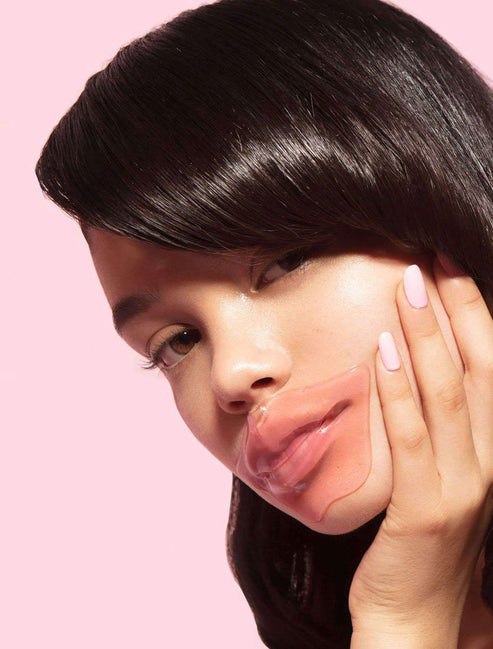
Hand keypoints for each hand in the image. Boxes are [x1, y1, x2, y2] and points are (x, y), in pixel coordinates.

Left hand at [348, 255, 492, 637]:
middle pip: (480, 368)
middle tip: (431, 258)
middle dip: (457, 308)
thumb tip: (408, 368)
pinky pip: (413, 437)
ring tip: (406, 286)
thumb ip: (437, 431)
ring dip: (427, 335)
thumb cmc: (423, 546)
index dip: (473, 315)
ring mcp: (466, 487)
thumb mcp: (442, 479)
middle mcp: (492, 463)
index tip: (448, 269)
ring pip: (449, 393)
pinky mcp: (428, 510)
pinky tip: (381, 350)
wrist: (416, 621)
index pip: (490, 368)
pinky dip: (398, 390)